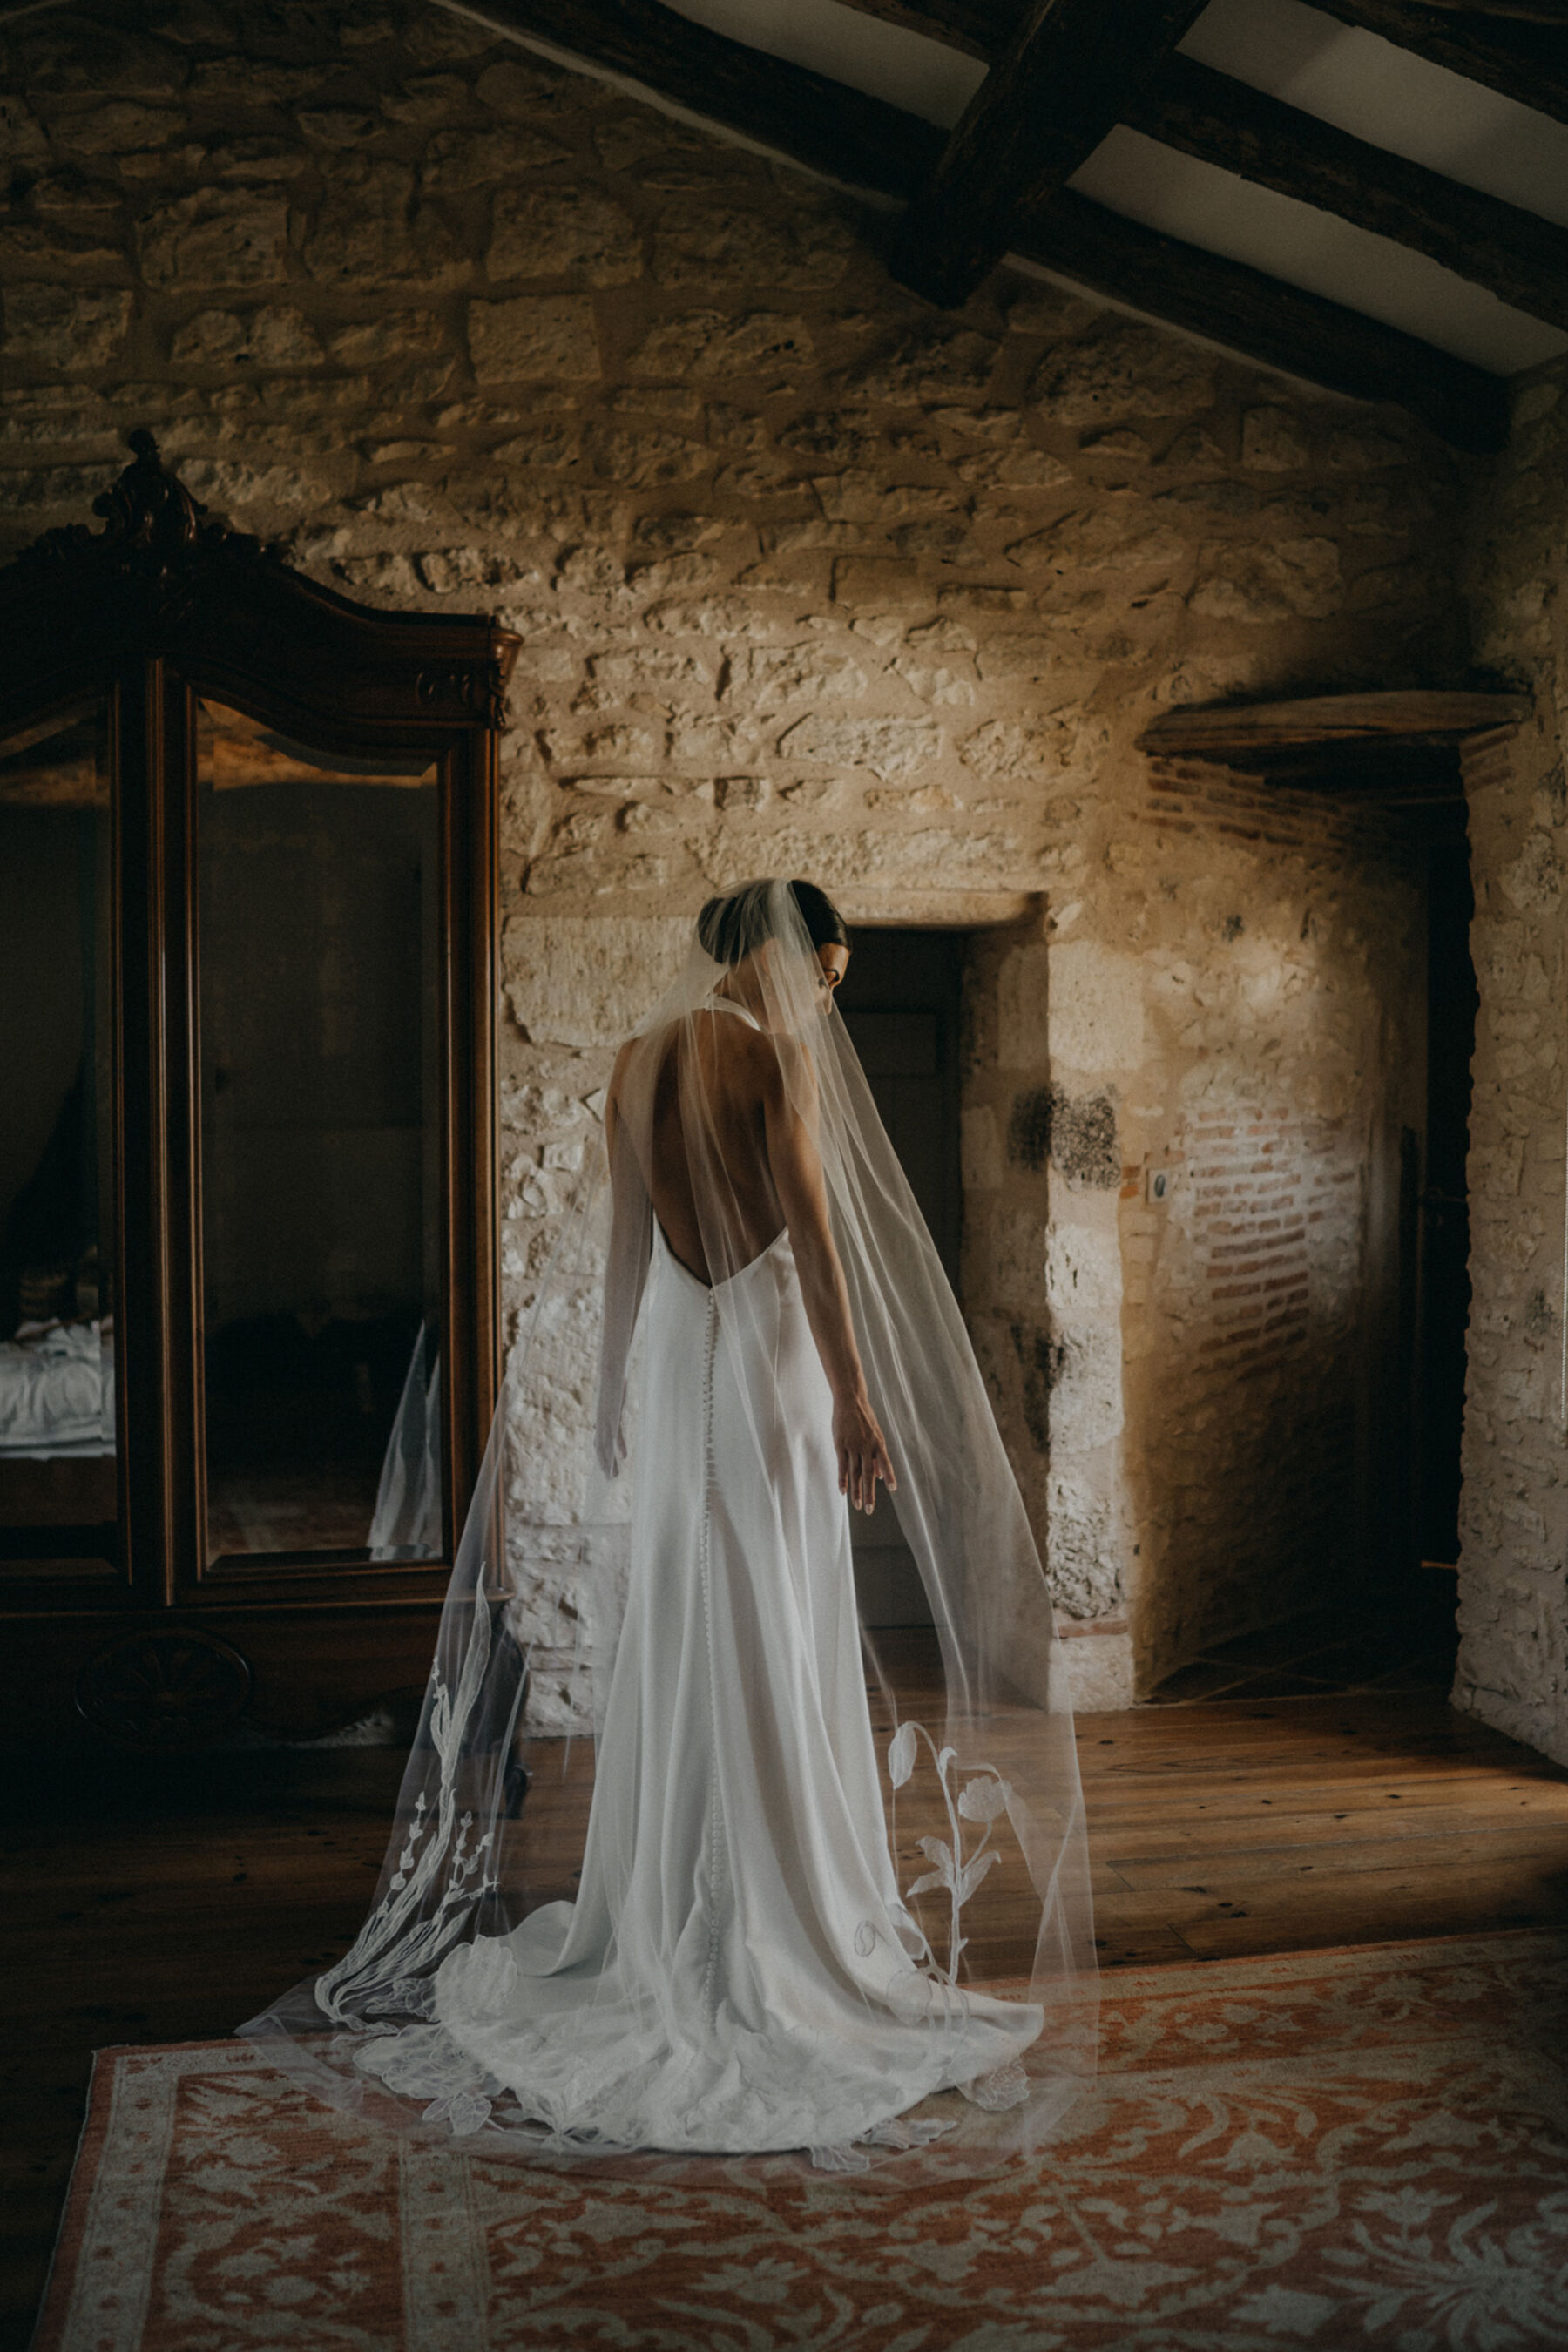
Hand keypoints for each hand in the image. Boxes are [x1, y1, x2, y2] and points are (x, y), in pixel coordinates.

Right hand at [833, 1393, 896, 1515]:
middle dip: (869, 1492)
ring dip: (856, 1490)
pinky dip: (842, 1479)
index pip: (885, 1462)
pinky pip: (842, 1465)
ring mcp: (853, 1446)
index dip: (889, 1475)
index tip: (892, 1489)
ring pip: (854, 1473)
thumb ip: (878, 1456)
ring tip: (857, 1505)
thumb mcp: (876, 1435)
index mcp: (878, 1443)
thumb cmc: (864, 1419)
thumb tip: (881, 1476)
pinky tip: (843, 1491)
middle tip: (869, 1509)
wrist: (850, 1401)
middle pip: (868, 1473)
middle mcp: (867, 1446)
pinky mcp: (840, 1445)